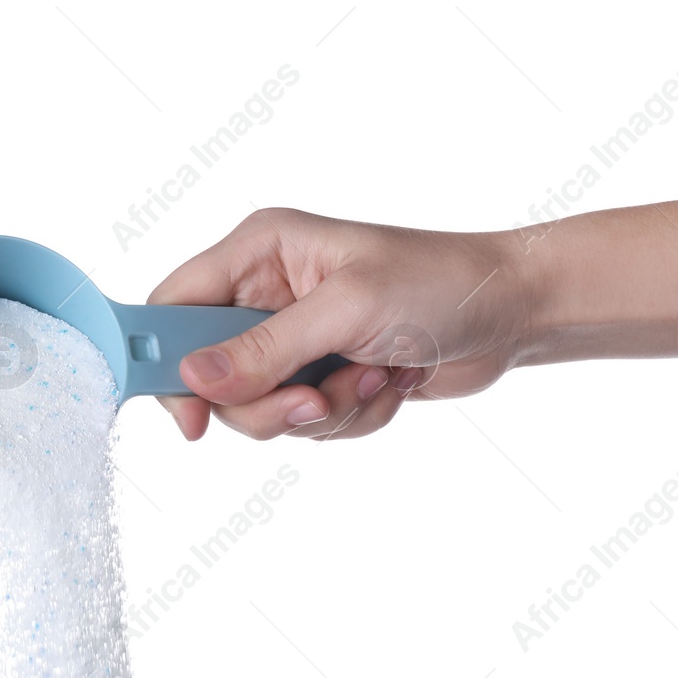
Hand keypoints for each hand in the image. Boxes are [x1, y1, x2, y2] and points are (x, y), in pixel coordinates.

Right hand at [148, 209, 528, 439]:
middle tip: (312, 402)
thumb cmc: (438, 282)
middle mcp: (267, 296)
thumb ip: (265, 349)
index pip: (173, 307)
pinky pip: (309, 424)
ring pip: (262, 410)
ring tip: (374, 378)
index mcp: (259, 253)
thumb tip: (195, 380)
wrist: (511, 312)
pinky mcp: (325, 378)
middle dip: (268, 403)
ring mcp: (296, 341)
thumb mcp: (346, 312)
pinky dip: (352, 417)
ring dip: (324, 411)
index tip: (191, 417)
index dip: (166, 363)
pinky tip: (390, 384)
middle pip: (213, 377)